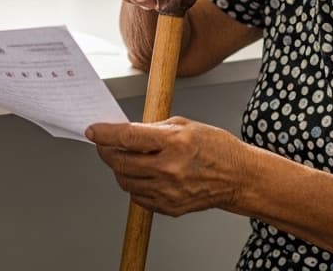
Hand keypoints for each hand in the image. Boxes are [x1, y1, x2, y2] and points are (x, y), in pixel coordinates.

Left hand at [86, 117, 251, 217]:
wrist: (238, 177)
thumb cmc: (217, 148)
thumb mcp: (185, 125)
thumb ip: (154, 129)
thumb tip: (127, 132)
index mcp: (173, 143)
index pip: (127, 138)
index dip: (105, 134)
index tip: (93, 131)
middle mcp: (169, 169)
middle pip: (120, 162)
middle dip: (106, 151)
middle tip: (105, 145)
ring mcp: (168, 191)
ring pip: (124, 181)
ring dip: (119, 169)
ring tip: (126, 160)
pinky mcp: (169, 207)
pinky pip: (138, 197)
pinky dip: (134, 185)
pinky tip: (143, 175)